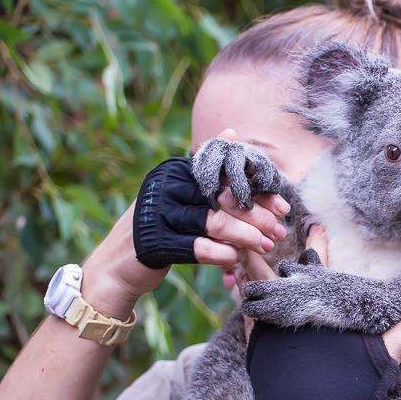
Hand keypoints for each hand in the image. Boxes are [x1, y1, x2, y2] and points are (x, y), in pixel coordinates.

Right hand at [83, 130, 287, 319]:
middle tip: (279, 233)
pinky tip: (235, 259)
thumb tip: (232, 134)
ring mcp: (158, 213)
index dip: (258, 191)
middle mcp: (165, 186)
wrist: (118, 265)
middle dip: (258, 216)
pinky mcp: (155, 242)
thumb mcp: (182, 197)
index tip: (283, 207)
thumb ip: (208, 174)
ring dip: (246, 237)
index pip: (226, 176)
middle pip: (224, 198)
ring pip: (216, 222)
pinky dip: (223, 254)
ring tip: (265, 247)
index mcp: (175, 171)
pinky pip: (199, 247)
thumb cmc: (160, 229)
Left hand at [237, 225, 400, 361]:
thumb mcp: (384, 362)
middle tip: (275, 241)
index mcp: (323, 313)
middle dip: (287, 261)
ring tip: (249, 259)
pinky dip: (249, 310)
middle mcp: (293, 317)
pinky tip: (244, 304)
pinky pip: (249, 323)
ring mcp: (271, 334)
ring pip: (262, 296)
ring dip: (259, 277)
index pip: (320, 270)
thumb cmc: (345, 398)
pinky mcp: (257, 354)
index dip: (318, 247)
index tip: (315, 226)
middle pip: (288, 279)